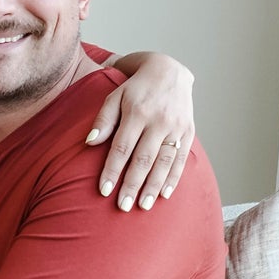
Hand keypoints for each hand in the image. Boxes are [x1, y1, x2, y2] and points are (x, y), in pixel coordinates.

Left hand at [86, 56, 194, 210]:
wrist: (169, 71)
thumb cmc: (136, 88)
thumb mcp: (114, 96)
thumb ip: (103, 120)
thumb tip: (90, 143)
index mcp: (137, 112)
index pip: (122, 147)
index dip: (112, 170)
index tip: (104, 190)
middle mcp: (158, 121)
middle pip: (143, 159)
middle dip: (132, 184)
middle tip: (123, 206)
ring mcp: (175, 127)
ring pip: (164, 162)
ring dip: (153, 186)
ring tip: (143, 206)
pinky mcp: (188, 132)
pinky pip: (181, 159)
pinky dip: (173, 178)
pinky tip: (165, 195)